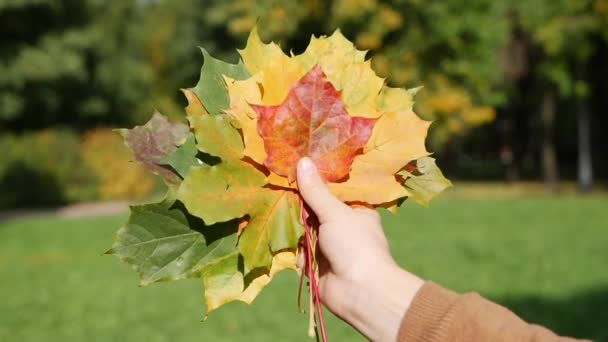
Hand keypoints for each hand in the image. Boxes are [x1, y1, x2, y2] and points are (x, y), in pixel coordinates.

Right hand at [297, 158, 423, 340]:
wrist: (360, 292)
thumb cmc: (356, 245)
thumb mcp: (335, 212)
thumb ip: (316, 190)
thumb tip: (302, 161)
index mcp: (355, 209)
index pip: (332, 190)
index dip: (314, 181)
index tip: (294, 168)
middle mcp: (342, 226)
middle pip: (313, 210)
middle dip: (298, 207)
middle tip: (278, 191)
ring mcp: (329, 246)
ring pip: (303, 231)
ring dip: (296, 232)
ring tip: (282, 221)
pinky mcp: (317, 264)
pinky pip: (300, 252)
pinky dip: (297, 253)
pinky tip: (293, 250)